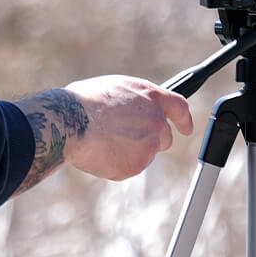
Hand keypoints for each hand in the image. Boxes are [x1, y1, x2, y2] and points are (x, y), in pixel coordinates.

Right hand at [61, 74, 194, 180]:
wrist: (69, 123)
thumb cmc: (82, 102)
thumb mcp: (113, 88)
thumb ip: (133, 100)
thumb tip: (132, 109)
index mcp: (150, 96)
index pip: (179, 107)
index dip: (184, 120)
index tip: (186, 128)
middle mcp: (155, 121)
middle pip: (165, 138)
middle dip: (152, 141)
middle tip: (127, 138)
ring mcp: (148, 145)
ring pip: (143, 154)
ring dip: (129, 151)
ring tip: (102, 140)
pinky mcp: (135, 165)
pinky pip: (127, 167)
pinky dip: (115, 164)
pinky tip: (99, 152)